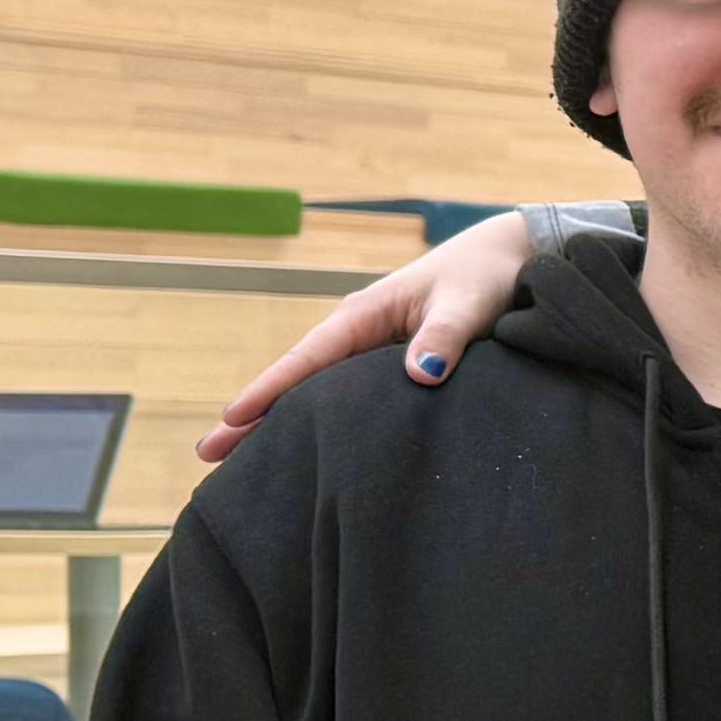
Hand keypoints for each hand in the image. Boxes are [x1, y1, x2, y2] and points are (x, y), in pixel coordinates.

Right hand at [205, 211, 538, 464]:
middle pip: (297, 380)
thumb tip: (420, 373)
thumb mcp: (468, 303)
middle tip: (209, 456)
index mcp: (363, 314)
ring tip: (239, 463)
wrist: (511, 258)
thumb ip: (445, 336)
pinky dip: (318, 419)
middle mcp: (357, 332)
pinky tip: (303, 449)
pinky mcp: (389, 364)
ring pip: (317, 391)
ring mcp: (369, 350)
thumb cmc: (485, 275)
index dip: (269, 391)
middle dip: (254, 416)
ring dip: (280, 422)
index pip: (306, 359)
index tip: (232, 419)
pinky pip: (345, 397)